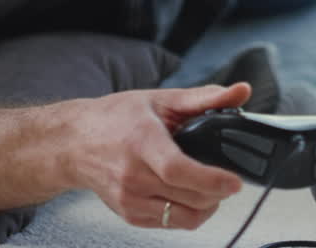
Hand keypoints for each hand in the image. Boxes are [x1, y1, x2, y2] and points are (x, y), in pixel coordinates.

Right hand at [62, 82, 251, 229]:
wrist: (74, 143)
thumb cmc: (115, 117)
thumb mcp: (161, 99)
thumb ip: (205, 98)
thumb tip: (241, 91)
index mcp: (142, 142)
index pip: (178, 170)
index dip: (211, 180)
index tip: (234, 181)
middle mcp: (133, 176)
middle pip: (189, 198)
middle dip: (218, 192)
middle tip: (227, 179)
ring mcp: (130, 199)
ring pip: (184, 218)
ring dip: (207, 207)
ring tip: (210, 188)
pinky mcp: (129, 215)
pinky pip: (170, 224)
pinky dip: (187, 213)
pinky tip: (187, 194)